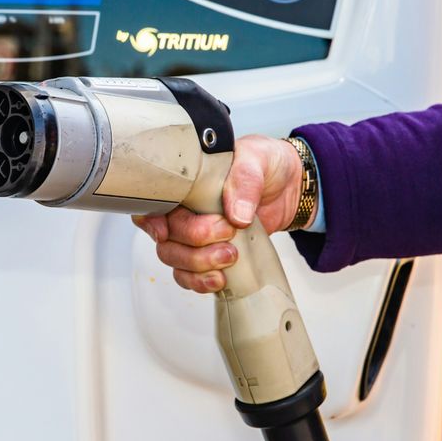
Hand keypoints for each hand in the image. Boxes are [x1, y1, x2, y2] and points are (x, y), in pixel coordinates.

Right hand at [132, 135, 303, 293]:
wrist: (290, 188)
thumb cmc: (266, 165)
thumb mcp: (257, 159)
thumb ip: (244, 181)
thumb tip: (235, 214)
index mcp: (187, 184)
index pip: (152, 204)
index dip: (152, 221)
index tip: (166, 230)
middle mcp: (185, 210)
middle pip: (166, 238)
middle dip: (195, 242)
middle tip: (227, 232)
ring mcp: (195, 236)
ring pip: (175, 260)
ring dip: (199, 265)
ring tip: (230, 257)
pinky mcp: (210, 254)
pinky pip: (190, 276)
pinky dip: (201, 282)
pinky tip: (220, 279)